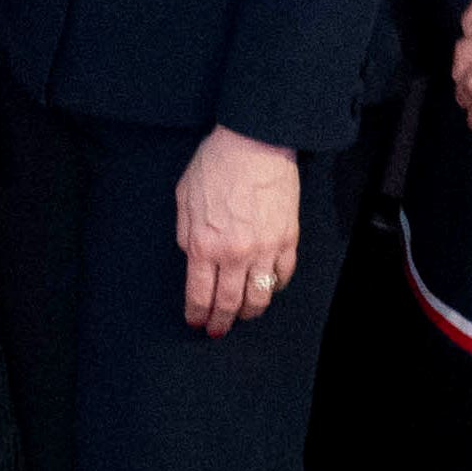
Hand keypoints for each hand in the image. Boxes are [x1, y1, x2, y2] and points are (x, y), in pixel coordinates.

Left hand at [177, 126, 303, 334]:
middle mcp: (233, 254)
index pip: (199, 295)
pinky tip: (267, 288)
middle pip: (228, 304)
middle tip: (217, 330)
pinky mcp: (287, 240)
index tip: (197, 323)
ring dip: (249, 312)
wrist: (255, 140)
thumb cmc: (216, 162)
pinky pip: (282, 276)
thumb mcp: (184, 195)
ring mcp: (264, 250)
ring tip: (243, 315)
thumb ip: (184, 232)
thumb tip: (190, 256)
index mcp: (203, 244)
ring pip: (259, 298)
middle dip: (221, 323)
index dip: (197, 315)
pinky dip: (274, 288)